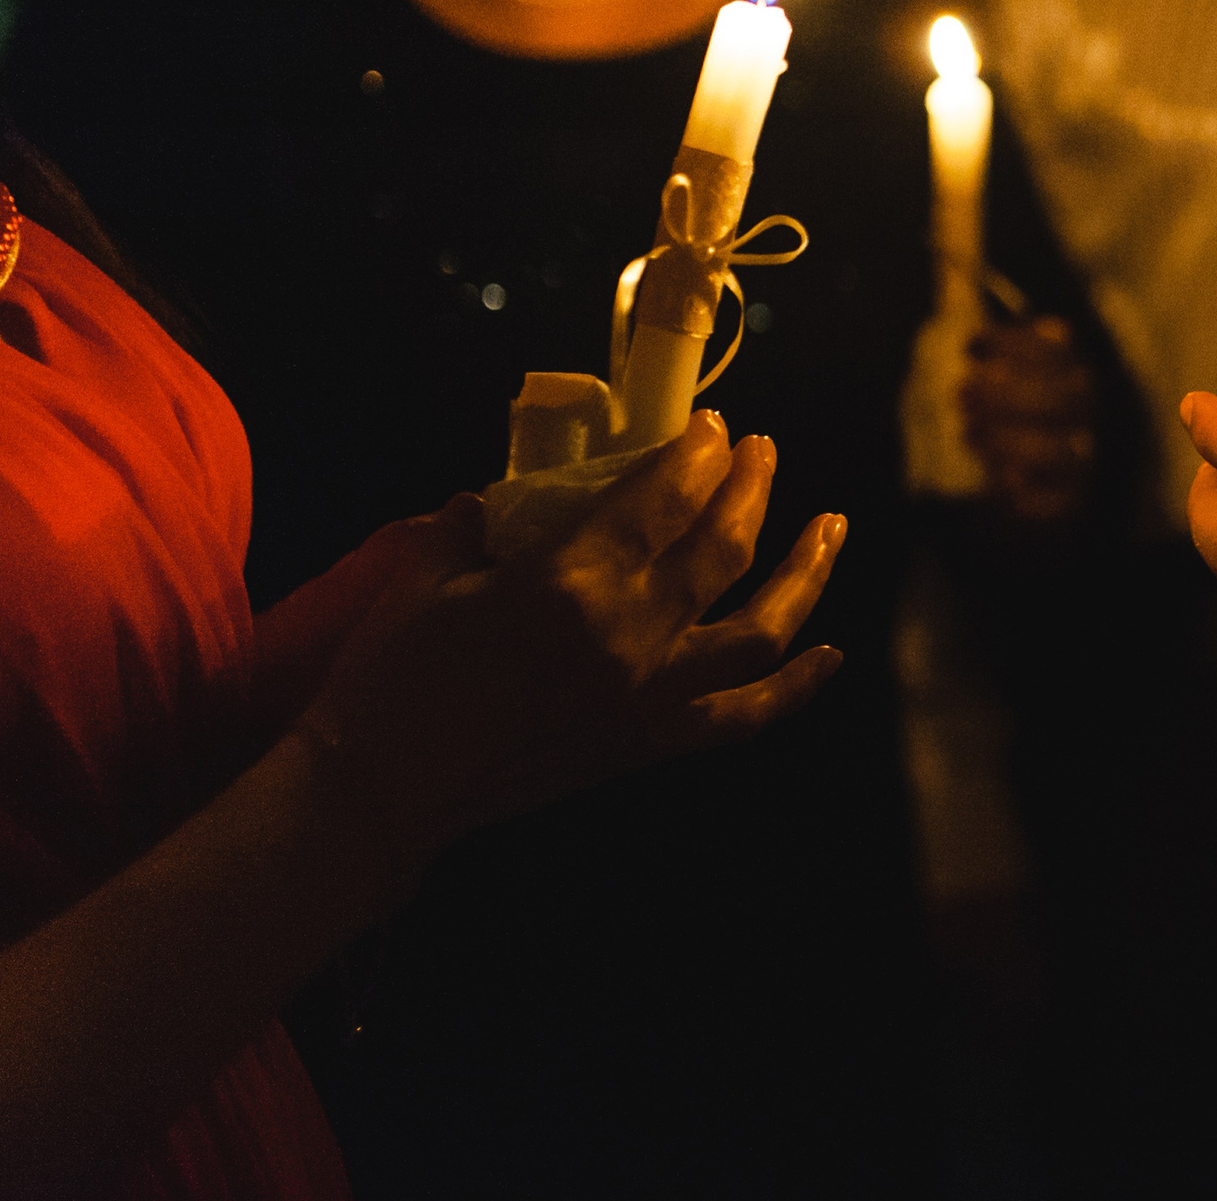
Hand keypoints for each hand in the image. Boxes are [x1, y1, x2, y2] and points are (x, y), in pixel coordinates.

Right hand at [299, 410, 844, 862]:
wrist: (384, 793)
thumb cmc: (391, 679)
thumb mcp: (423, 579)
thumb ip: (468, 528)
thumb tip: (489, 503)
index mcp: (571, 579)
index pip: (662, 495)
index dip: (697, 451)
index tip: (713, 424)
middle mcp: (628, 633)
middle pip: (723, 546)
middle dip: (751, 486)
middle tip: (762, 449)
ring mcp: (648, 694)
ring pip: (761, 629)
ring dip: (806, 572)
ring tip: (831, 525)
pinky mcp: (648, 743)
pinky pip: (743, 717)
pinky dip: (795, 688)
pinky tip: (832, 655)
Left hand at [961, 315, 1095, 524]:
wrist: (998, 503)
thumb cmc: (980, 428)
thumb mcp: (963, 385)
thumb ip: (957, 356)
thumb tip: (941, 313)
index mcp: (1063, 369)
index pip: (1055, 346)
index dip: (1014, 342)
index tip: (970, 347)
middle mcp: (1083, 409)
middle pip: (1062, 394)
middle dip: (1006, 393)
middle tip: (961, 395)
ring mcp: (1084, 457)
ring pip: (1060, 446)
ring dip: (1008, 437)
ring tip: (967, 435)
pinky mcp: (1074, 503)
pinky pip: (1059, 499)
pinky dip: (1026, 491)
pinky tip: (997, 482)